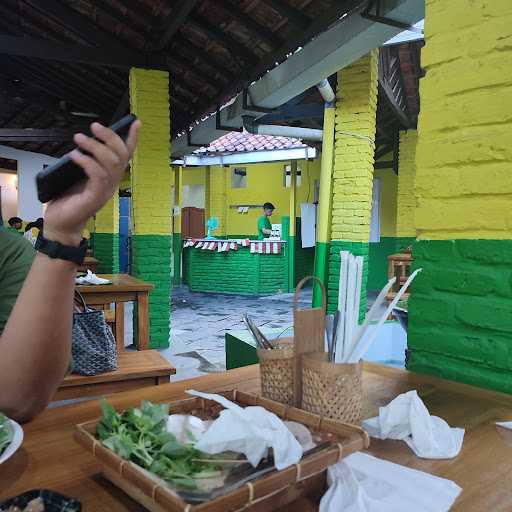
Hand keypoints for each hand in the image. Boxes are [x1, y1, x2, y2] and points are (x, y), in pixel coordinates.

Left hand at [43, 120, 140, 245]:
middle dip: (111, 137)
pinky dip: (87, 161)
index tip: (135, 122)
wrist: (61, 225)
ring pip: (110, 163)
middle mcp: (112, 183)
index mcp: (111, 178)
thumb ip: (86, 164)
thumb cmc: (68, 202)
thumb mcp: (78, 177)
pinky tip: (75, 155)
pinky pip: (97, 175)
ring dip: (95, 147)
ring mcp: (105, 191)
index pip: (126, 156)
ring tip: (79, 138)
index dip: (132, 139)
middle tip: (95, 126)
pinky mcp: (95, 197)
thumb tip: (85, 144)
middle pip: (121, 156)